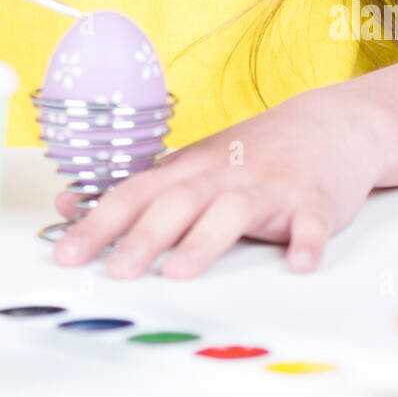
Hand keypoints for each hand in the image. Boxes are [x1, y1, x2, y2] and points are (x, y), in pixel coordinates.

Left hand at [51, 87, 392, 278]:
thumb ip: (137, 190)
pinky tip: (298, 265)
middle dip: (143, 237)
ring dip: (205, 241)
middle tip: (116, 271)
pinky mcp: (314, 200)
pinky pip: (310, 222)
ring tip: (180, 272)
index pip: (133, 193)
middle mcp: (223, 175)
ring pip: (233, 211)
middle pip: (177, 202)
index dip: (98, 222)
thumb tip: (67, 207)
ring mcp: (269, 186)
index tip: (67, 253)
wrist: (329, 123)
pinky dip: (305, 242)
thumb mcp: (190, 165)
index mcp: (189, 170)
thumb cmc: (251, 154)